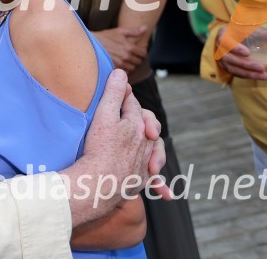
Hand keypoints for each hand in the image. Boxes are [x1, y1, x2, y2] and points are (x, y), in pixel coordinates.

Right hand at [68, 70, 169, 224]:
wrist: (100, 183)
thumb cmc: (99, 148)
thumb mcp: (104, 115)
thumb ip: (114, 93)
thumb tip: (121, 72)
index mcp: (137, 124)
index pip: (133, 105)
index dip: (123, 97)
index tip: (117, 91)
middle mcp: (145, 143)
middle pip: (147, 127)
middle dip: (145, 122)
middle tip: (135, 121)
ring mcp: (144, 163)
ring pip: (153, 151)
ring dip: (155, 152)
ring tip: (152, 154)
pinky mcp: (139, 180)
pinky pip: (152, 179)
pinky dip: (159, 184)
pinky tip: (166, 194)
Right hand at [94, 27, 147, 70]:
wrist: (90, 44)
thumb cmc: (105, 36)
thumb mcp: (119, 31)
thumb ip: (134, 31)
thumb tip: (145, 28)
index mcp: (129, 47)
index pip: (143, 54)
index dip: (142, 52)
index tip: (138, 52)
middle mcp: (125, 56)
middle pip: (138, 62)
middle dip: (136, 59)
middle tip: (131, 56)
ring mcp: (119, 64)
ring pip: (132, 68)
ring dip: (130, 65)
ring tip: (124, 60)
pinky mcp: (113, 69)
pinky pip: (123, 72)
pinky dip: (123, 70)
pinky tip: (119, 65)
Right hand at [215, 25, 266, 80]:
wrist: (227, 37)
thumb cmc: (241, 31)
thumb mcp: (252, 29)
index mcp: (224, 34)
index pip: (225, 42)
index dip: (235, 48)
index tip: (248, 53)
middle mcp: (219, 48)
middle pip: (230, 58)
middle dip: (246, 64)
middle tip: (261, 68)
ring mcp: (221, 59)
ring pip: (233, 68)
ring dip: (248, 73)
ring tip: (264, 76)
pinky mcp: (225, 67)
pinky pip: (235, 73)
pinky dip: (246, 76)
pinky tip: (259, 77)